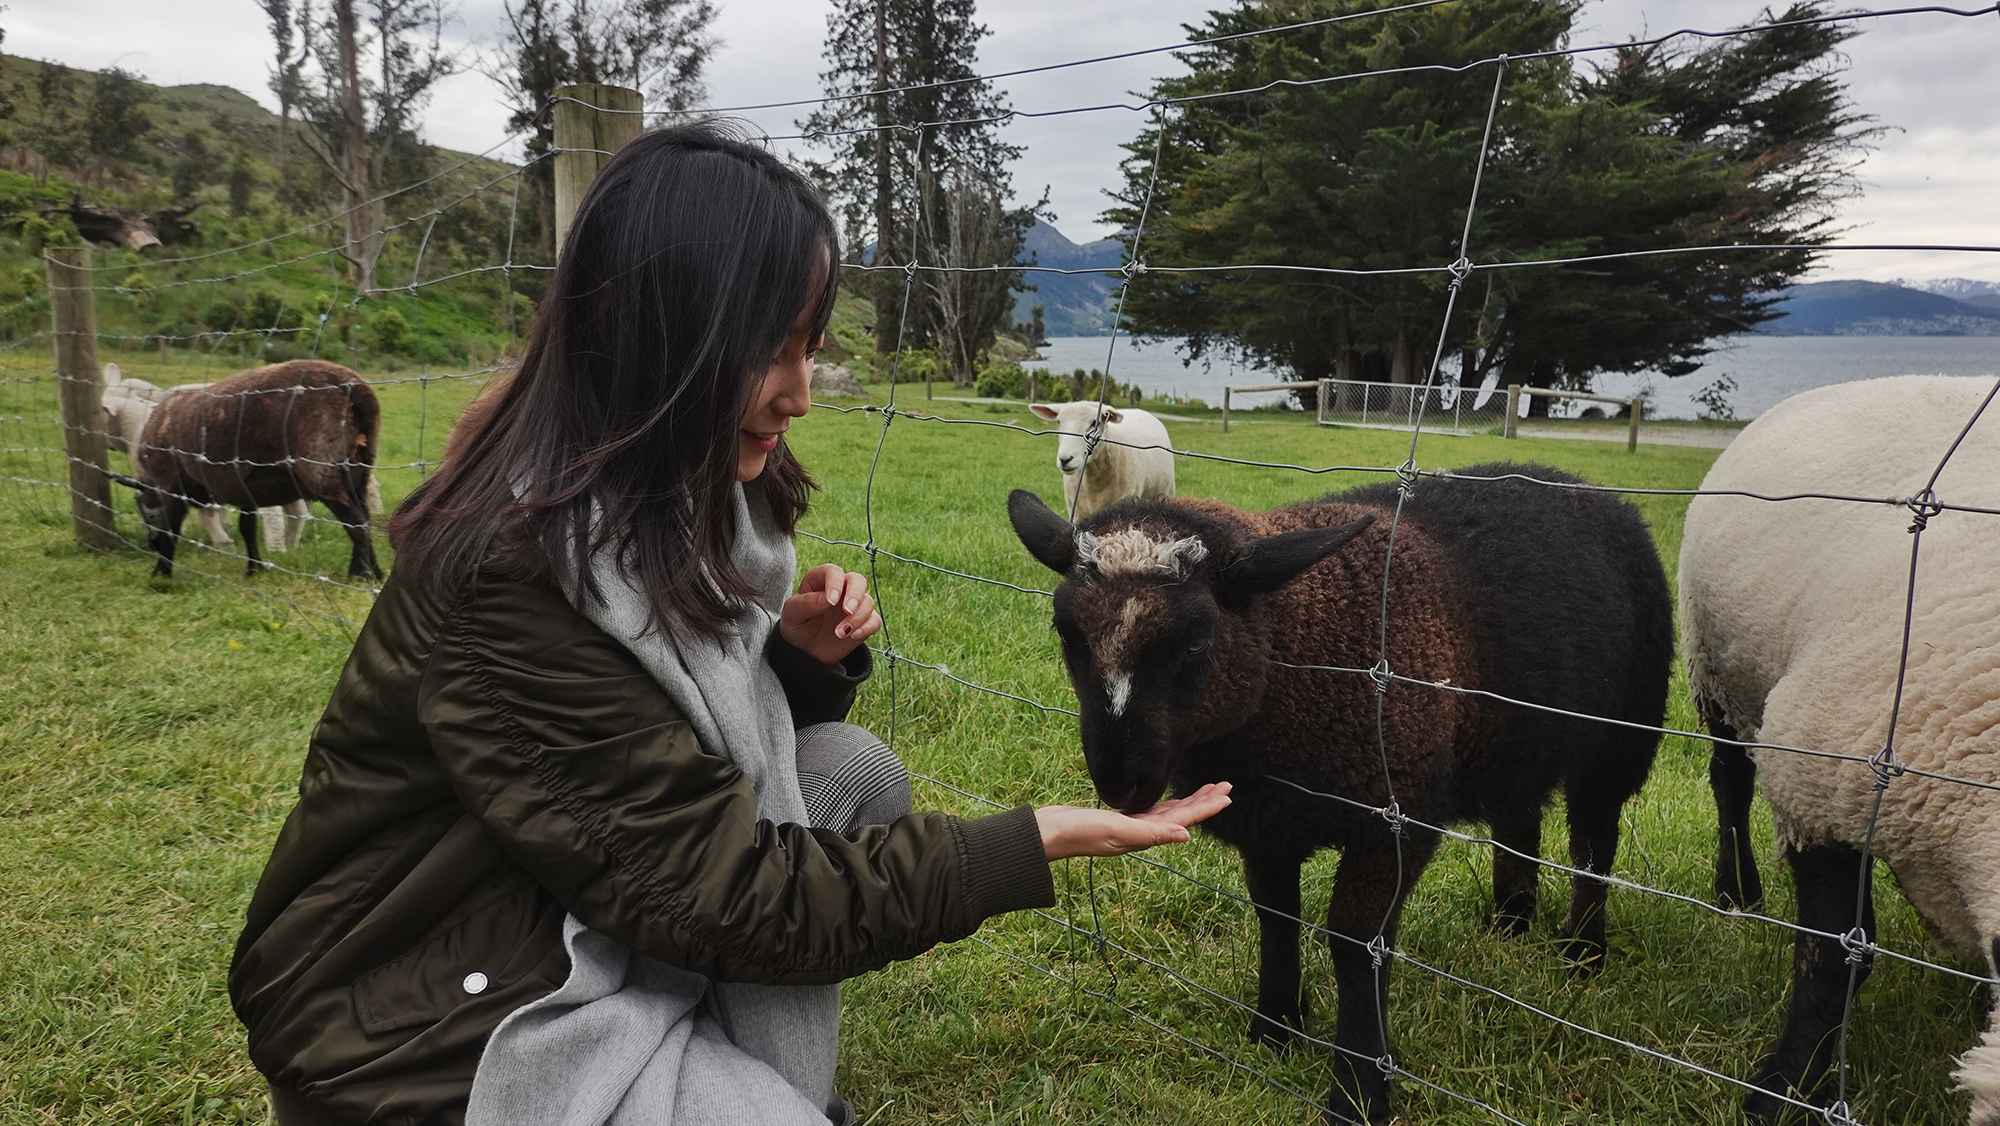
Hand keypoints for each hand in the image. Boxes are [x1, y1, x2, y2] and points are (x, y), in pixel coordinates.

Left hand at [780, 563, 881, 665]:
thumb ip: (806, 603)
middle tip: (847, 610)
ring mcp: (854, 605)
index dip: (835, 583)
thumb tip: (827, 599)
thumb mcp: (792, 614)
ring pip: (868, 601)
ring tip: (839, 633)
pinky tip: (854, 636)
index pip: (833, 572)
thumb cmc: (796, 626)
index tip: (831, 601)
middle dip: (855, 594)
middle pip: (858, 580)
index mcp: (820, 580)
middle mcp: (840, 589)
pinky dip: (867, 627)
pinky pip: (875, 620)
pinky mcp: (863, 621)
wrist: (805, 651)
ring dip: (857, 617)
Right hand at [1035, 783, 1232, 860]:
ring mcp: (1132, 824)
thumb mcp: (1118, 830)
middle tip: (1225, 785)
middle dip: (1204, 800)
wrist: (1050, 833)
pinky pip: (1151, 809)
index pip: (1185, 819)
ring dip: (1189, 800)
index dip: (1207, 807)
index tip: (1227, 794)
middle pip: (1182, 814)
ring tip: (1206, 789)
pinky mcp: (1119, 817)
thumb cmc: (1081, 832)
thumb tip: (1186, 836)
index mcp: (1146, 835)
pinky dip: (1165, 802)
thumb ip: (1152, 834)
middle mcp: (1143, 831)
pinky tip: (1169, 798)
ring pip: (1169, 811)